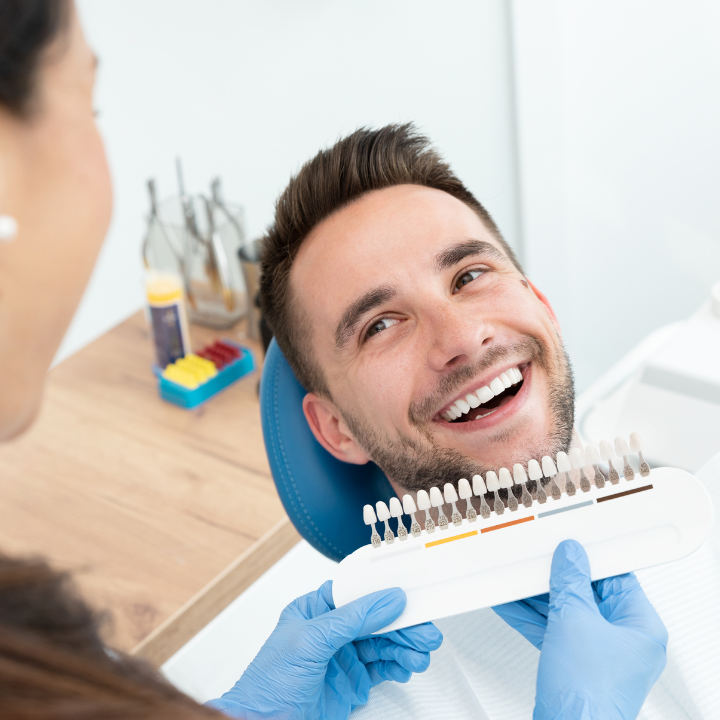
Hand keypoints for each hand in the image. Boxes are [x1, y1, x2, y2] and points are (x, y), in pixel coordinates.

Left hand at [207, 580, 442, 719]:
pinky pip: (382, 667)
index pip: (357, 592)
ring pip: (383, 643)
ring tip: (420, 654)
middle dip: (403, 625)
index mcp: (315, 609)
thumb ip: (352, 620)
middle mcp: (331, 630)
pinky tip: (406, 666)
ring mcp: (343, 656)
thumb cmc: (268, 686)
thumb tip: (387, 599)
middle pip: (376, 619)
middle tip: (426, 633)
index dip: (384, 591)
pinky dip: (398, 666)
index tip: (411, 594)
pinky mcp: (352, 681)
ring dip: (404, 647)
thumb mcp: (310, 642)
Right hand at [496, 540, 666, 718]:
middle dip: (557, 580)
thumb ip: (570, 581)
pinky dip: (533, 618)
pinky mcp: (576, 666)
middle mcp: (626, 642)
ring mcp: (600, 655)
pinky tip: (511, 604)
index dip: (591, 559)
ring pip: (568, 613)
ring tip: (517, 580)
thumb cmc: (588, 694)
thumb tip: (570, 556)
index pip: (617, 578)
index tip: (570, 547)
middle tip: (539, 564)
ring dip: (539, 597)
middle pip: (589, 594)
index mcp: (642, 627)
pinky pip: (555, 631)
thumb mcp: (574, 619)